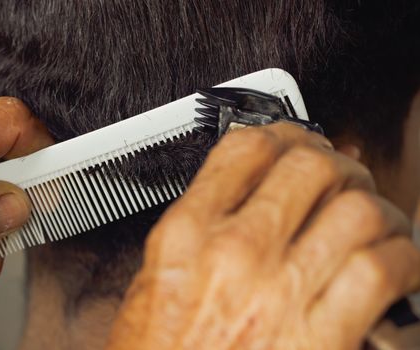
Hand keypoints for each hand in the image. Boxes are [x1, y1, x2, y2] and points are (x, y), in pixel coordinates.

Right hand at [107, 123, 419, 349]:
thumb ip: (199, 226)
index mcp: (188, 236)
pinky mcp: (324, 336)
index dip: (280, 131)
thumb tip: (244, 191)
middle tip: (339, 174)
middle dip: (334, 161)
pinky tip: (391, 260)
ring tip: (371, 215)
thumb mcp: (153, 278)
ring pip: (357, 208)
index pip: (246, 149)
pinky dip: (400, 255)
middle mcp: (236, 253)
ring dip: (374, 205)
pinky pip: (382, 268)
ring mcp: (281, 291)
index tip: (293, 140)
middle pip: (310, 166)